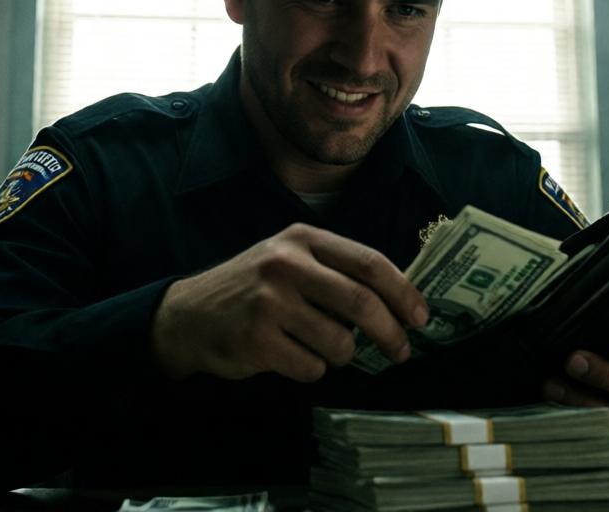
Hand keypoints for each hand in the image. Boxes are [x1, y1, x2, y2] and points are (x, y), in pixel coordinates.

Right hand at [152, 223, 428, 382]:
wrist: (188, 315)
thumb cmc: (254, 289)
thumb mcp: (290, 260)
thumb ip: (337, 271)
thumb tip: (400, 300)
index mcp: (303, 239)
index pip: (369, 262)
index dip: (403, 292)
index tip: (420, 317)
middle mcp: (286, 265)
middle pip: (361, 303)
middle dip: (390, 333)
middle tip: (400, 351)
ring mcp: (269, 302)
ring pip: (339, 342)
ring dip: (342, 355)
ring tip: (323, 349)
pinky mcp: (256, 340)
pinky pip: (311, 367)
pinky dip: (312, 369)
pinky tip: (291, 356)